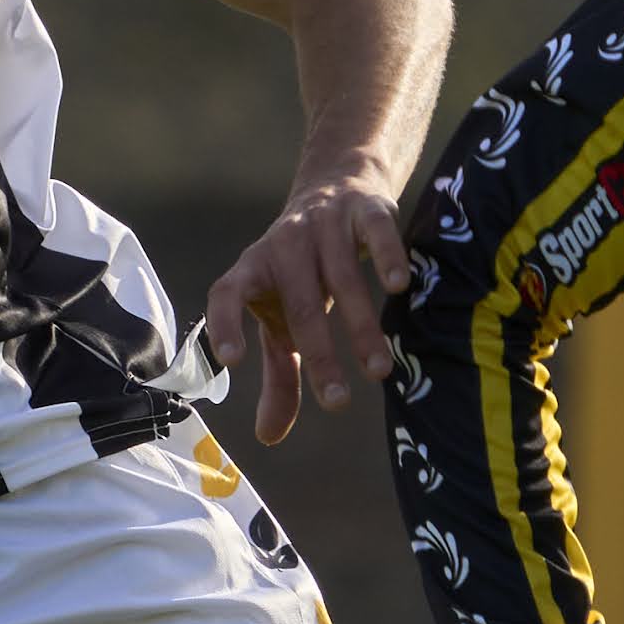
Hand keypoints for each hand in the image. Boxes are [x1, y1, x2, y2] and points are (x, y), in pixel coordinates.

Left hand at [204, 167, 409, 445]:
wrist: (336, 187)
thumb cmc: (302, 272)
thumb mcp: (284, 319)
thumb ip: (279, 374)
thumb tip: (268, 436)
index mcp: (253, 270)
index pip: (227, 294)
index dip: (225, 324)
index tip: (232, 361)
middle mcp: (284, 245)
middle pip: (299, 302)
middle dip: (320, 355)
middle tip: (338, 403)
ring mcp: (324, 224)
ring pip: (342, 278)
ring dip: (360, 325)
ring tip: (378, 371)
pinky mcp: (365, 209)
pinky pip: (376, 232)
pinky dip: (386, 256)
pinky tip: (398, 286)